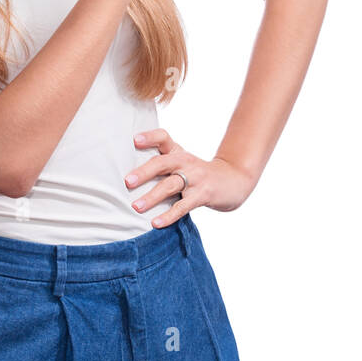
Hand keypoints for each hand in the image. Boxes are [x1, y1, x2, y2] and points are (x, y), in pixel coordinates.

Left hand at [124, 128, 254, 227]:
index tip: (135, 140)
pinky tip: (156, 223)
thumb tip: (128, 177)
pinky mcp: (203, 194)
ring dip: (152, 196)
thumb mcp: (182, 163)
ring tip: (136, 207)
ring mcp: (196, 178)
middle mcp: (186, 162)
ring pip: (170, 185)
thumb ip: (161, 164)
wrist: (234, 180)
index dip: (150, 137)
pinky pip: (183, 206)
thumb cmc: (199, 173)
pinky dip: (169, 215)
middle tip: (127, 182)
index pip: (163, 138)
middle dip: (144, 172)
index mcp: (178, 152)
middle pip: (163, 162)